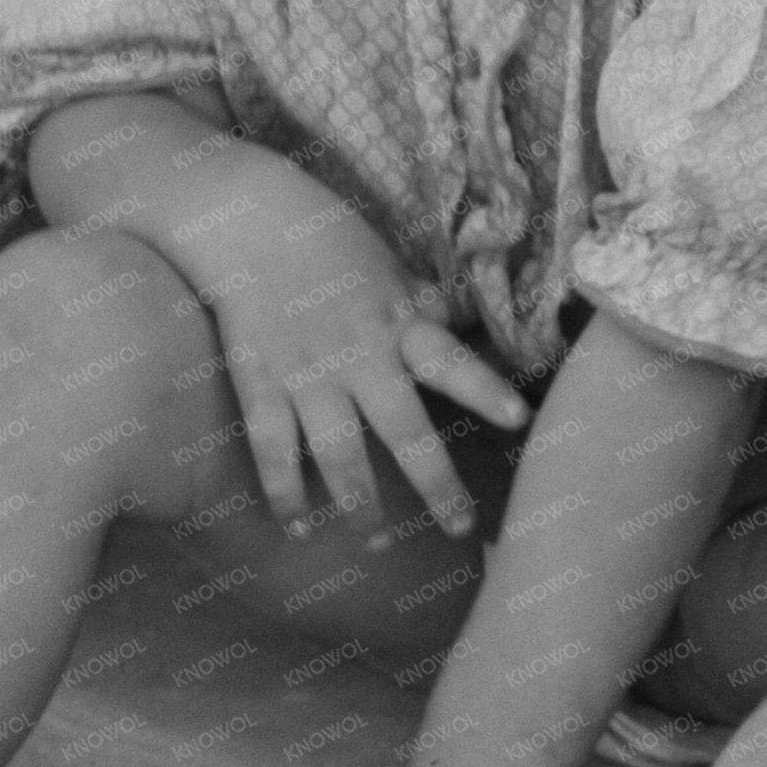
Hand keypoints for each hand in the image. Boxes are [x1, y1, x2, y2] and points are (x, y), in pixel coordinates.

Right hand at [192, 195, 527, 537]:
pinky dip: (286, 495)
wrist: (246, 220)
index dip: (484, 389)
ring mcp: (307, 374)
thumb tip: (461, 319)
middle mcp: (358, 355)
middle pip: (403, 429)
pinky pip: (273, 452)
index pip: (450, 361)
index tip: (519, 419)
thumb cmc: (328, 239)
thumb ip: (421, 305)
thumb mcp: (387, 265)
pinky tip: (300, 529)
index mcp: (398, 323)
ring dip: (361, 506)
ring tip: (379, 546)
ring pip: (339, 454)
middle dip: (435, 484)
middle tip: (461, 529)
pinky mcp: (260, 384)